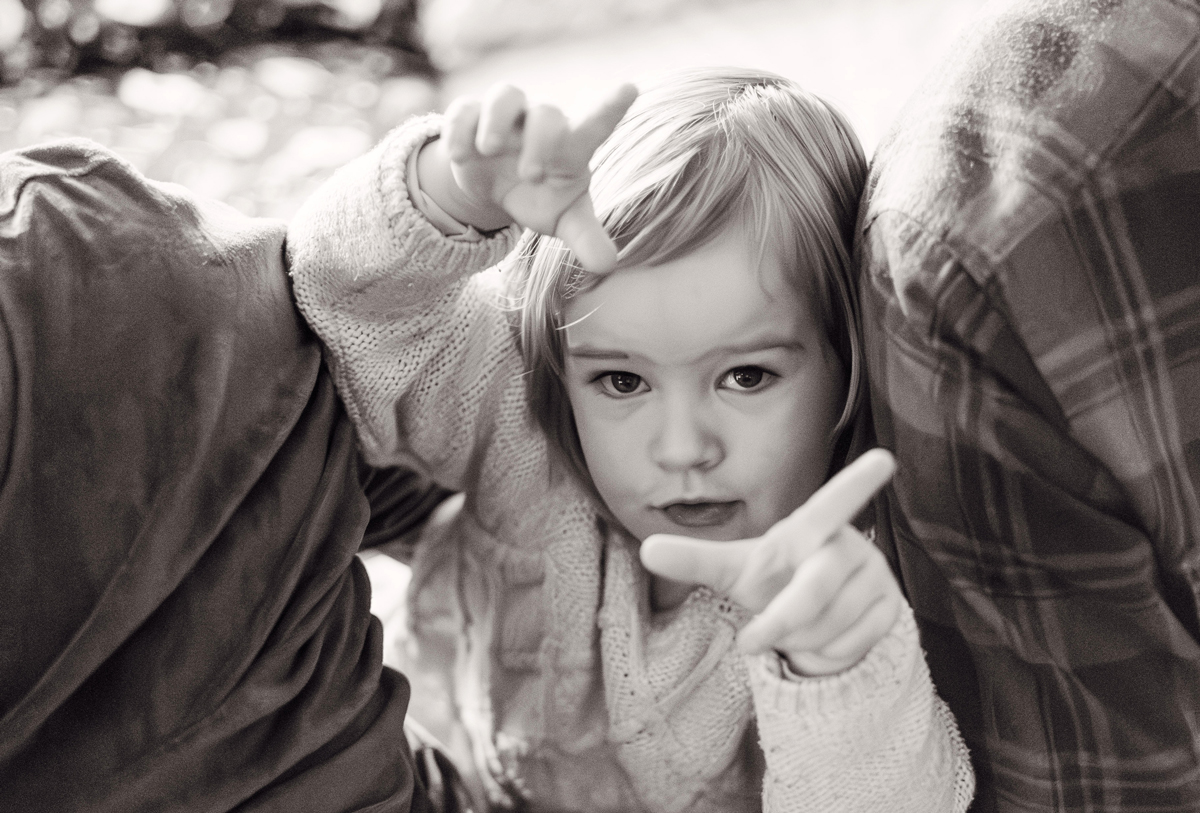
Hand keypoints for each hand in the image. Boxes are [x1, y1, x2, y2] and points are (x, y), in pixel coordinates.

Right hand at [432, 82, 636, 272]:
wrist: (496, 187)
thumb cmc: (541, 197)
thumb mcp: (564, 220)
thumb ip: (586, 238)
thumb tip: (608, 264)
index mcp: (570, 148)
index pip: (594, 126)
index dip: (610, 109)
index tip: (630, 89)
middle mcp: (540, 125)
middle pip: (546, 114)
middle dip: (540, 141)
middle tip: (531, 176)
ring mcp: (506, 118)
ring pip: (505, 95)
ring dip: (497, 121)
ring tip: (488, 150)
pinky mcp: (471, 119)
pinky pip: (464, 110)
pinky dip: (459, 129)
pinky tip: (459, 157)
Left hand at [639, 448, 901, 675]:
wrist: (810, 625)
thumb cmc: (772, 581)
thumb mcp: (732, 570)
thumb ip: (694, 559)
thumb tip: (646, 549)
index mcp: (810, 529)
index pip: (833, 505)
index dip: (857, 483)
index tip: (884, 458)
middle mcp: (849, 546)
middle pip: (815, 588)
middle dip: (781, 621)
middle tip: (749, 643)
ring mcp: (876, 577)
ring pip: (830, 625)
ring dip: (799, 640)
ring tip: (794, 628)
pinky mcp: (890, 610)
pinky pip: (850, 644)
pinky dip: (824, 654)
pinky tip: (822, 639)